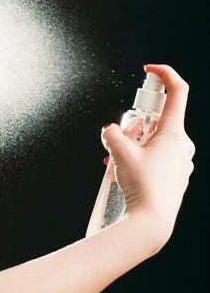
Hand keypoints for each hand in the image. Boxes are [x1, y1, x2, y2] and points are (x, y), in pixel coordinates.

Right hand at [102, 64, 194, 251]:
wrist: (152, 222)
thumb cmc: (143, 186)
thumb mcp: (120, 152)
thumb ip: (112, 133)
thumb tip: (111, 131)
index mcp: (173, 132)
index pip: (177, 91)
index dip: (164, 74)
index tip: (148, 71)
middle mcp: (182, 144)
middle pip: (158, 118)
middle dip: (135, 123)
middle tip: (121, 136)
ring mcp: (180, 161)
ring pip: (155, 139)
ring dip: (134, 143)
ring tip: (117, 159)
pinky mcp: (175, 175)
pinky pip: (156, 156)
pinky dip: (139, 157)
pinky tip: (123, 171)